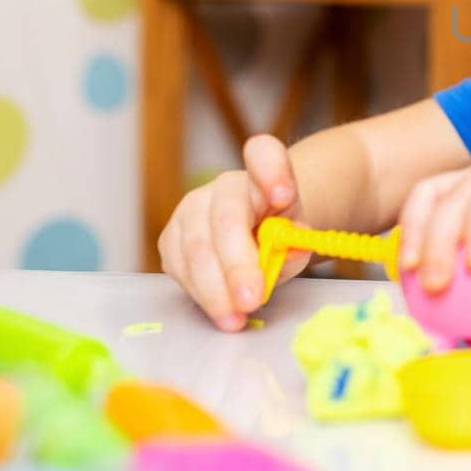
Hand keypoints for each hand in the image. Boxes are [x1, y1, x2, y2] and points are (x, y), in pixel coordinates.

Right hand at [158, 134, 310, 331]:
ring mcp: (190, 210)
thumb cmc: (278, 234)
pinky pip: (179, 267)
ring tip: (236, 318)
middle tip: (252, 298)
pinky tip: (219, 311)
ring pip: (195, 249)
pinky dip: (200, 294)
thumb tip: (292, 250)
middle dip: (236, 264)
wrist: (254, 233)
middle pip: (225, 218)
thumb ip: (297, 244)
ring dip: (215, 290)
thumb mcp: (298, 238)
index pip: (263, 153)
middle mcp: (222, 187)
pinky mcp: (171, 239)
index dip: (271, 170)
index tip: (285, 195)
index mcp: (262, 176)